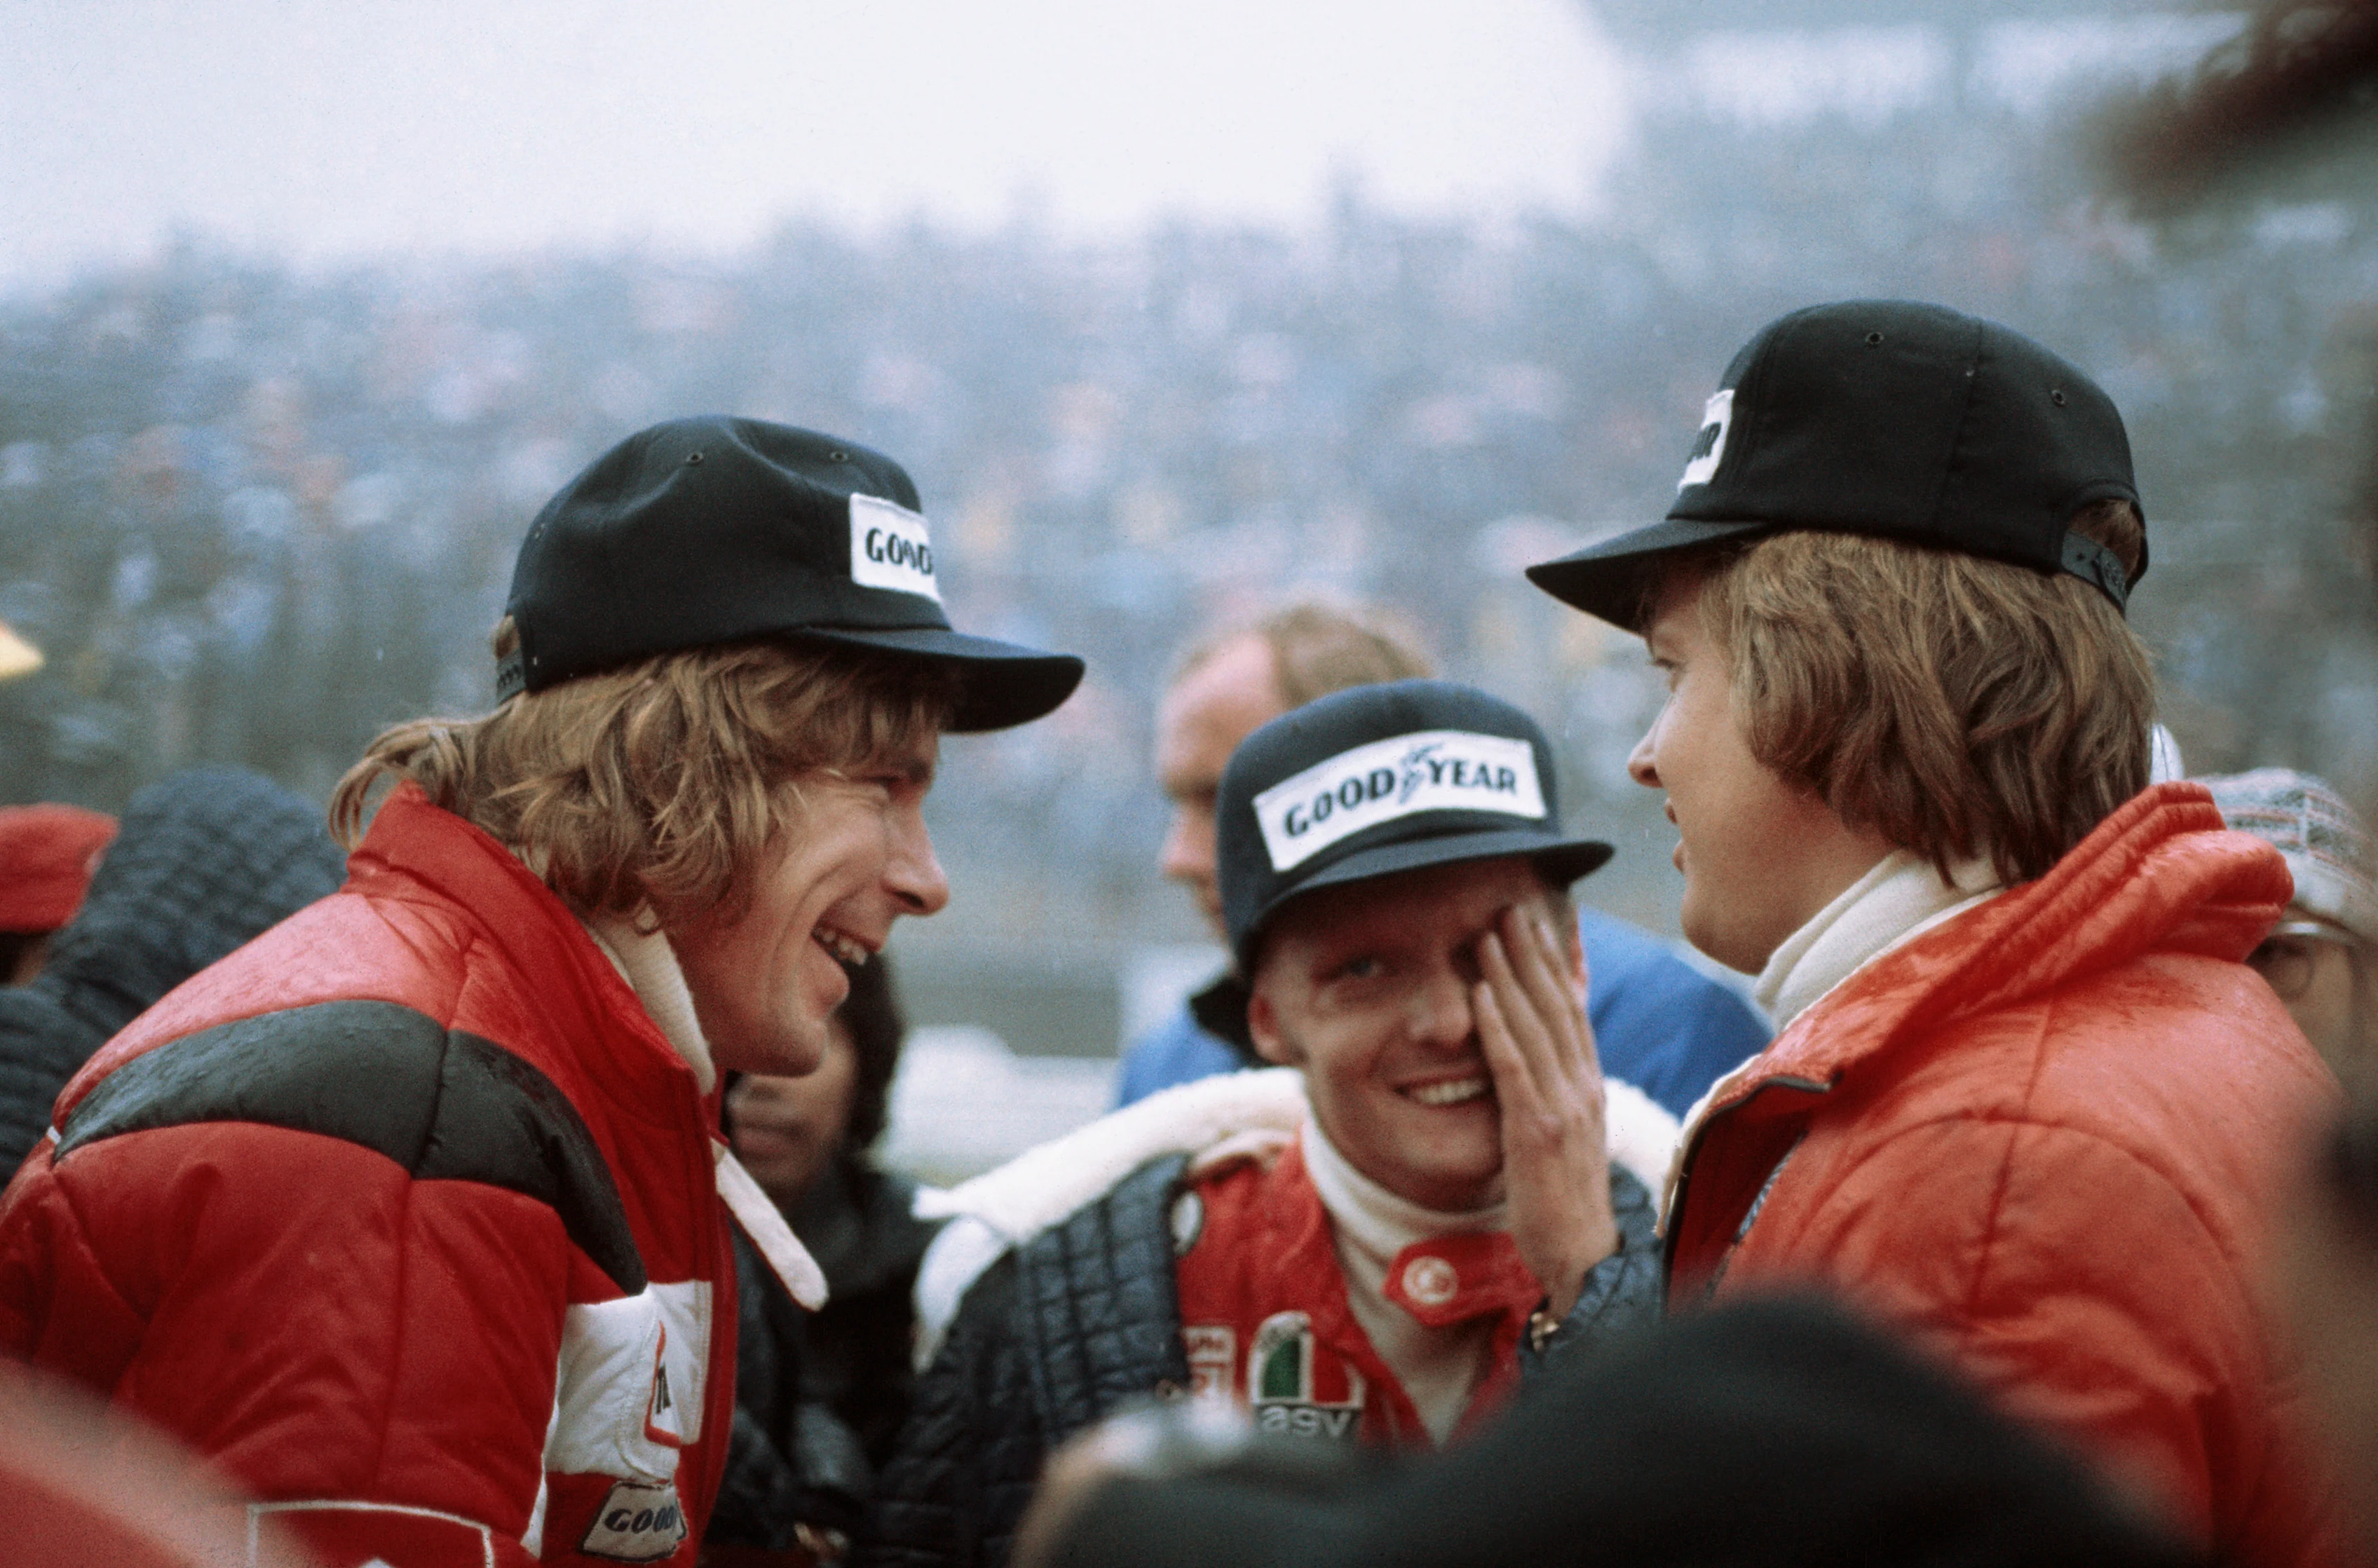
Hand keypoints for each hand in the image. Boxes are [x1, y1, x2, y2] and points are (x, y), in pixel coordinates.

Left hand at [1475, 904, 1616, 1316]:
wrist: (1583, 1258)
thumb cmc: (1565, 1201)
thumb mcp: (1566, 1134)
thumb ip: (1554, 1091)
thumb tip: (1540, 1057)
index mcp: (1589, 1084)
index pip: (1574, 1009)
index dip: (1556, 962)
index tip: (1539, 920)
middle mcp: (1583, 1085)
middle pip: (1557, 1004)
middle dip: (1532, 952)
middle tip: (1510, 904)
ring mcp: (1563, 1105)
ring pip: (1534, 1024)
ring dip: (1509, 973)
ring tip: (1487, 931)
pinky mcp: (1536, 1128)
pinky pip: (1514, 1066)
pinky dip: (1498, 1025)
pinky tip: (1480, 994)